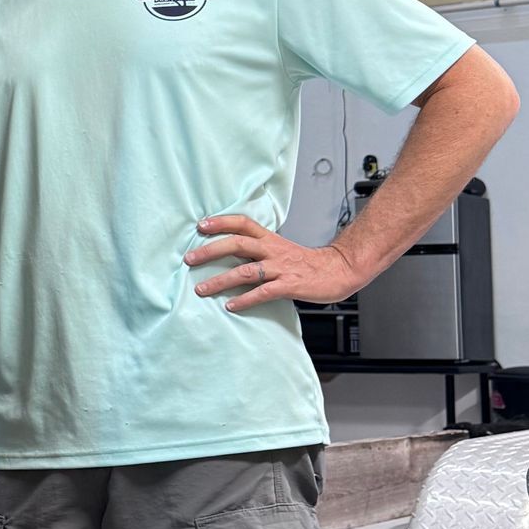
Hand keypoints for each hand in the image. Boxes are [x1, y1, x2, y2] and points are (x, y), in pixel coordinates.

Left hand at [186, 214, 356, 312]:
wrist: (338, 270)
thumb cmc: (306, 262)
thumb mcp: (280, 248)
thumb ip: (257, 248)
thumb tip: (228, 251)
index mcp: (270, 239)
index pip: (242, 223)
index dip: (221, 222)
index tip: (200, 225)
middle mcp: (273, 250)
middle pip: (238, 244)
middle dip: (211, 251)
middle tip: (189, 259)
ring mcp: (281, 268)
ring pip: (246, 270)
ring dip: (220, 280)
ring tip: (201, 289)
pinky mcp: (290, 285)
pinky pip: (263, 292)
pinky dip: (245, 299)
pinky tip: (231, 306)